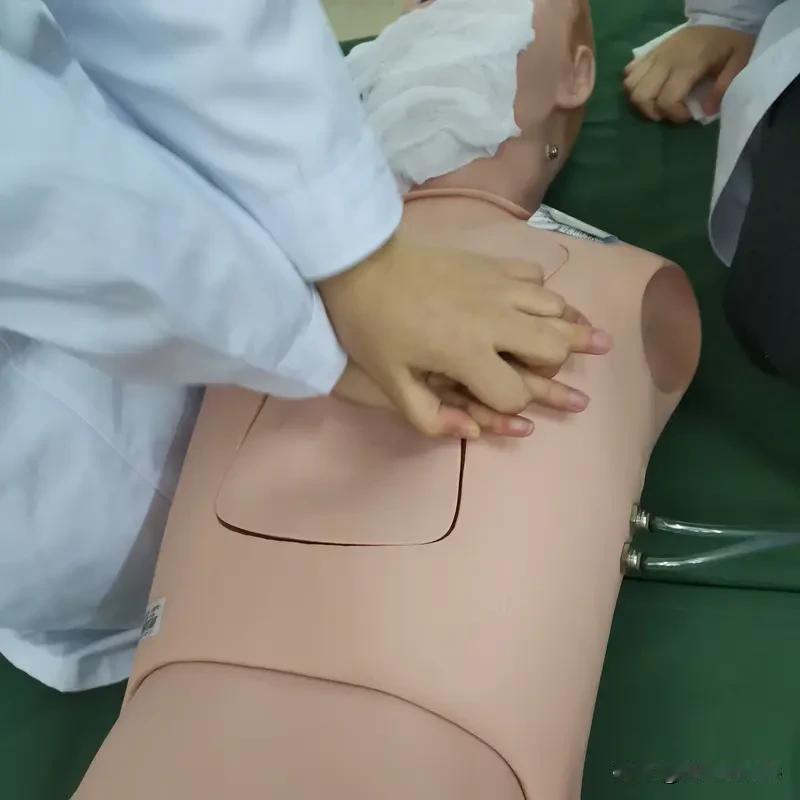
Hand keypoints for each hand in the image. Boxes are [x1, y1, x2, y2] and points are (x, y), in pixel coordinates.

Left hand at [319, 232, 609, 437]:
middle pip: (552, 348)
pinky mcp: (493, 264)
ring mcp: (498, 286)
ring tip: (594, 340)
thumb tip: (474, 432)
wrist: (360, 263)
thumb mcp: (391, 383)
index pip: (514, 393)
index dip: (511, 408)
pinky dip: (548, 296)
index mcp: (466, 353)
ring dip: (571, 329)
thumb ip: (431, 417)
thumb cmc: (371, 328)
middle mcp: (494, 319)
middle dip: (556, 368)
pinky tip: (548, 305)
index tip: (498, 403)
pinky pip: (537, 279)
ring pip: (556, 310)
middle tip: (565, 374)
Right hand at [624, 26, 755, 122]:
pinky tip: (650, 87)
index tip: (688, 115)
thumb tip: (706, 112)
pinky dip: (634, 84)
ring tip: (657, 102)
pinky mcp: (649, 52)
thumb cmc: (730, 43)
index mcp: (687, 65)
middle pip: (641, 96)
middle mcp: (665, 61)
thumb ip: (723, 87)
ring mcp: (654, 55)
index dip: (674, 115)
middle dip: (652, 112)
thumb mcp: (739, 62)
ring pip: (630, 85)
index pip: (666, 100)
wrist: (720, 18)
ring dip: (641, 100)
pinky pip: (629, 71)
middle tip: (668, 112)